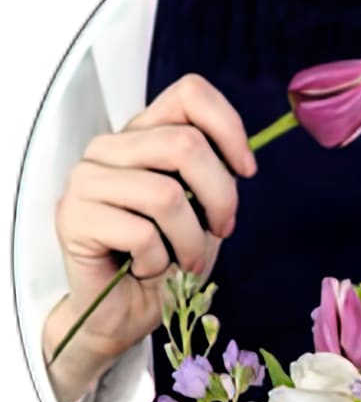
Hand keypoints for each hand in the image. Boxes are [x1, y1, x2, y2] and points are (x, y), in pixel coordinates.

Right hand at [43, 74, 257, 401]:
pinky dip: (160, 261)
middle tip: (222, 230)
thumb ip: (214, 174)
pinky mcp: (73, 218)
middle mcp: (111, 148)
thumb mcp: (204, 208)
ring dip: (192, 240)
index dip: (229, 128)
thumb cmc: (169, 254)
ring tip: (189, 259)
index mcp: (145, 133)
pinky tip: (149, 267)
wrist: (127, 308)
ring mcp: (87, 180)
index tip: (247, 170)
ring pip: (166, 195)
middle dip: (221, 197)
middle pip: (186, 145)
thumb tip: (241, 161)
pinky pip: (140, 234)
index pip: (190, 93)